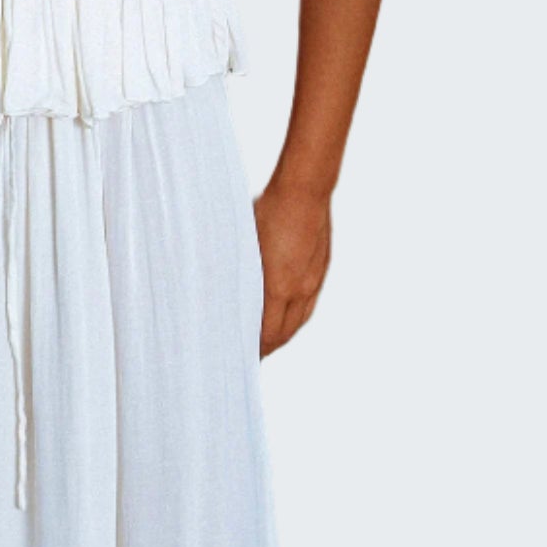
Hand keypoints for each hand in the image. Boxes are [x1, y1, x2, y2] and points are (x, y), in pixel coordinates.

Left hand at [253, 180, 330, 357]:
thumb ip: (240, 271)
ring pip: (300, 319)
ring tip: (270, 340)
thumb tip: (226, 291)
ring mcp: (313, 280)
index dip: (256, 349)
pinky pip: (309, 303)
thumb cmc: (268, 210)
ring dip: (284, 333)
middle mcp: (300, 289)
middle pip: (285, 333)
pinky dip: (297, 315)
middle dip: (269, 347)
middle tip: (254, 355)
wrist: (305, 190)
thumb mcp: (245, 242)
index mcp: (278, 287)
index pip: (267, 334)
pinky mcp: (321, 269)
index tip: (243, 356)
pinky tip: (288, 313)